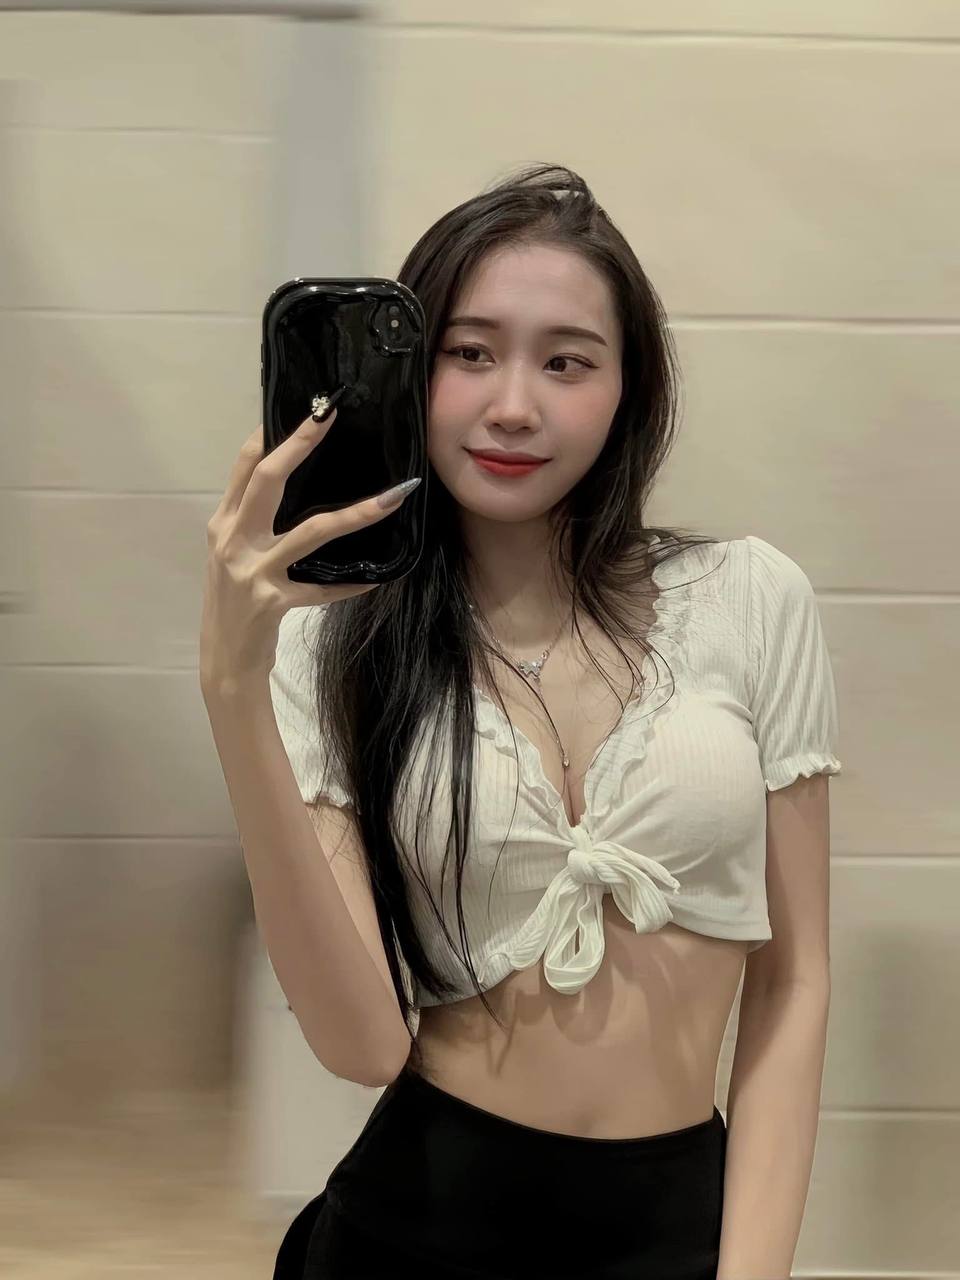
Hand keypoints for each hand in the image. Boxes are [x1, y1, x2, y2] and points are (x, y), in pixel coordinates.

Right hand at [199, 405, 417, 692]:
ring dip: (357, 514)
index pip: (245, 466)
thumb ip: (253, 521)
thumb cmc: (234, 602)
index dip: (270, 432)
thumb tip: (291, 480)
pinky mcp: (273, 602)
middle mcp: (233, 540)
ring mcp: (252, 571)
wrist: (223, 660)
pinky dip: (352, 584)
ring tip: (392, 498)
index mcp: (223, 523)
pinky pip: (322, 588)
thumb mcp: (233, 554)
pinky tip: (378, 579)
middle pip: (268, 481)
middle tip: (330, 417)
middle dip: (300, 444)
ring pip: (312, 532)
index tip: (306, 407)